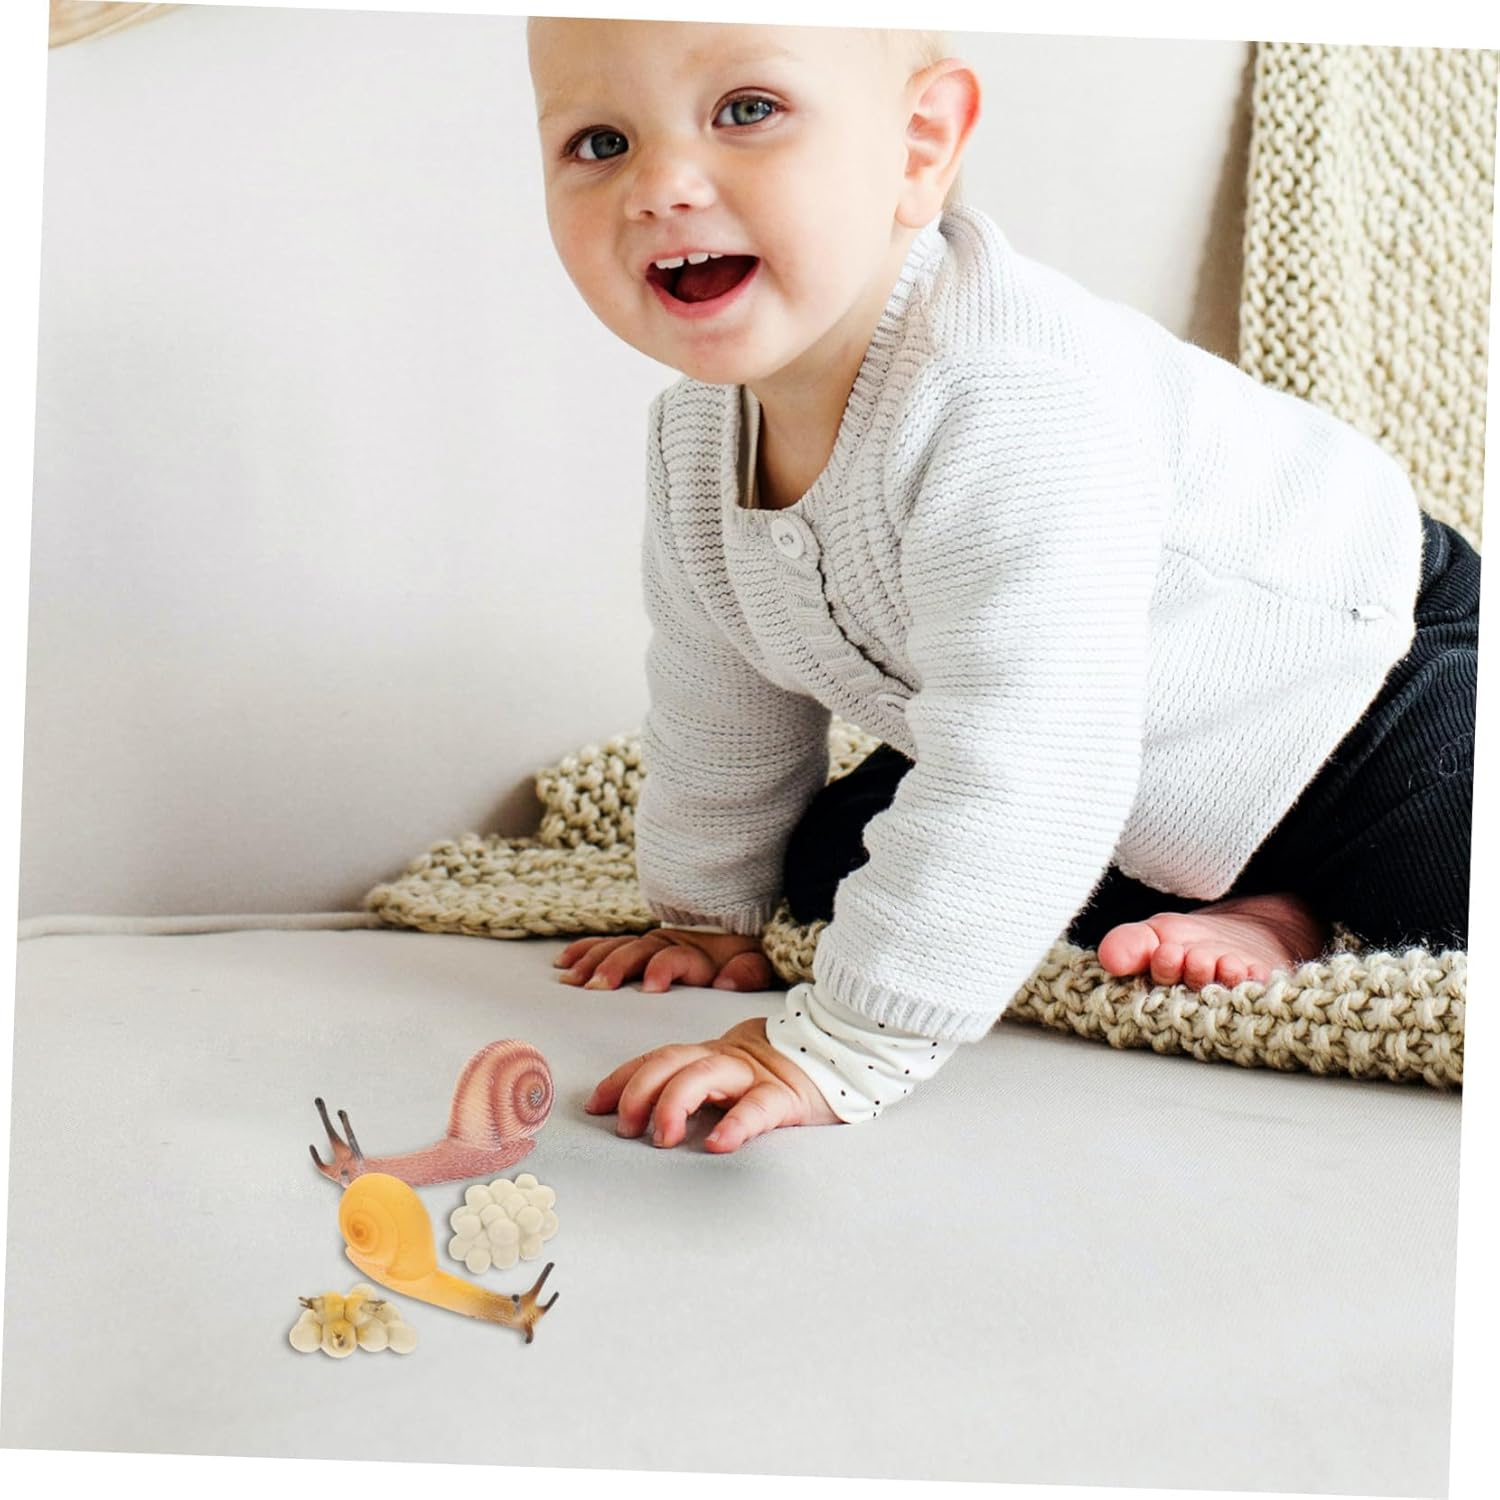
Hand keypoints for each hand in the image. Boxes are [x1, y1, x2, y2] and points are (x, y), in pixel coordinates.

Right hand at [554, 928, 773, 992]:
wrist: (731, 930)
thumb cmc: (739, 959)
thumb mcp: (753, 964)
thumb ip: (747, 971)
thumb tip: (727, 981)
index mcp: (695, 953)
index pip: (676, 958)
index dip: (663, 969)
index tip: (650, 986)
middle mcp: (666, 944)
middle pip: (638, 952)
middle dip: (616, 967)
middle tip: (599, 986)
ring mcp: (647, 943)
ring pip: (616, 948)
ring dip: (593, 962)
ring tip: (573, 980)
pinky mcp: (633, 945)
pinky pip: (604, 944)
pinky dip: (583, 950)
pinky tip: (563, 962)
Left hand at [586, 1017, 841, 1152]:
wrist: (845, 1054)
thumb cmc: (780, 1076)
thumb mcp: (730, 1079)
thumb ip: (696, 1089)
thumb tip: (641, 1120)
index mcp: (709, 1056)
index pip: (656, 1059)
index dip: (622, 1078)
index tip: (594, 1105)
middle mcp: (727, 1060)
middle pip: (672, 1061)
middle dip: (640, 1090)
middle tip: (625, 1128)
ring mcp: (756, 1075)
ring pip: (707, 1074)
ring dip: (675, 1102)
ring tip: (662, 1138)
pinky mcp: (788, 1096)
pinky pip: (758, 1108)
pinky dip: (735, 1124)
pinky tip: (717, 1144)